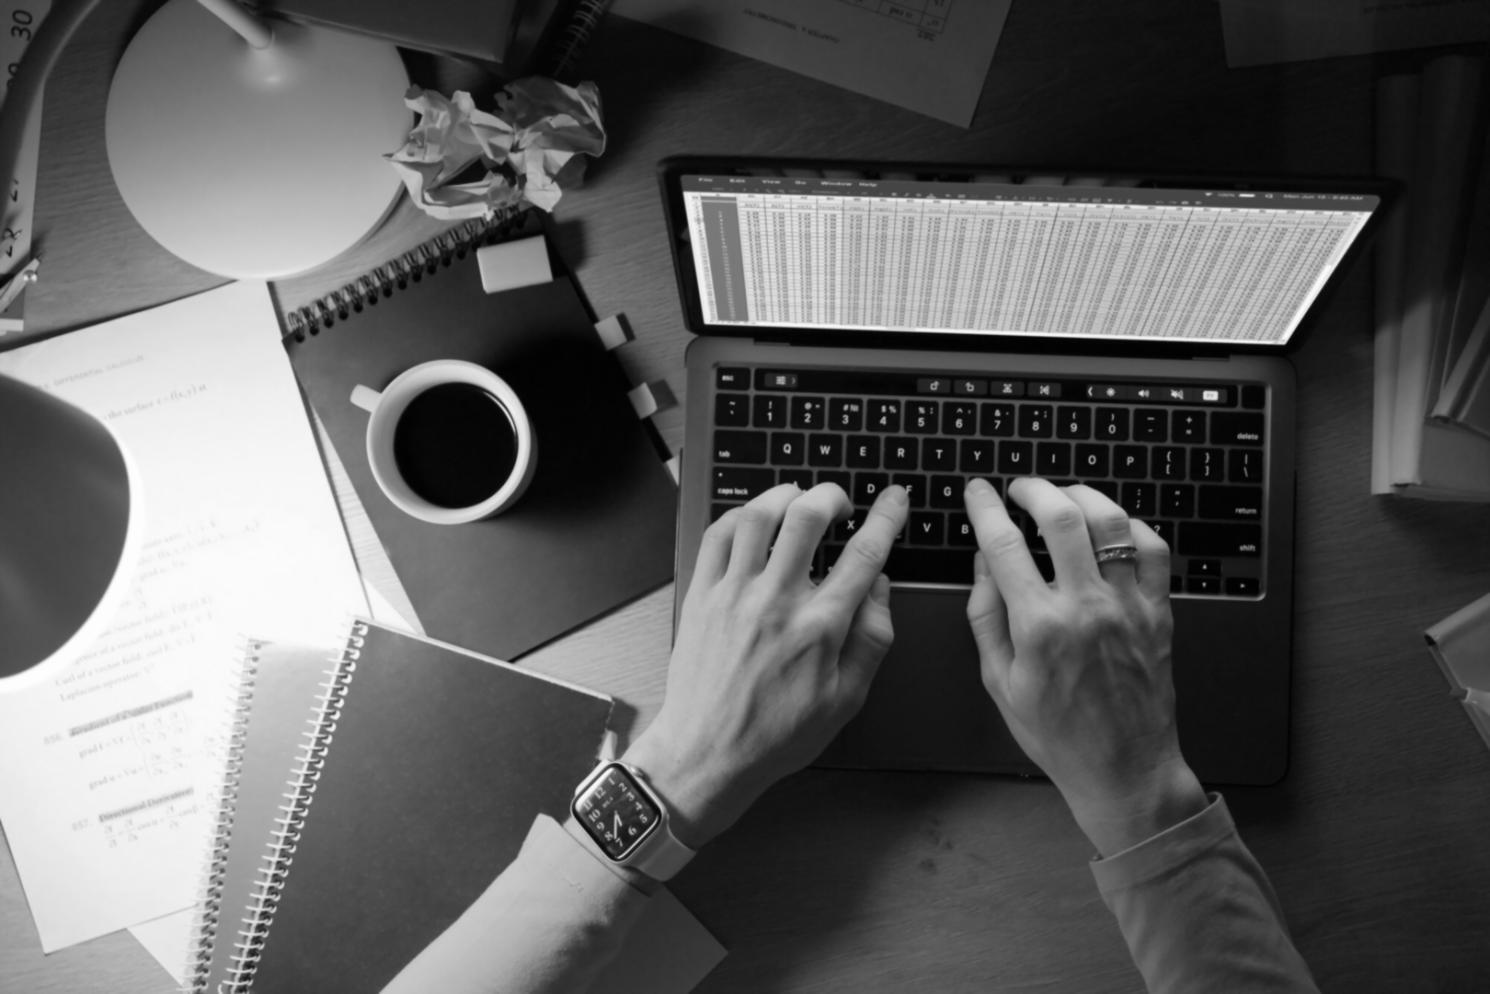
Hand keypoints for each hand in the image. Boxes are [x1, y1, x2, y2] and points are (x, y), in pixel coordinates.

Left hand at [623, 483, 907, 848]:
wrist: (707, 754)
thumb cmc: (778, 734)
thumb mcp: (847, 699)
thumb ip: (872, 638)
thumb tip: (880, 587)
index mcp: (819, 628)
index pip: (864, 554)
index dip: (886, 518)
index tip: (895, 500)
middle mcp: (776, 601)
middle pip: (807, 517)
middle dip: (831, 495)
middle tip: (840, 504)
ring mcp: (733, 594)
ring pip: (758, 515)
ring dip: (784, 496)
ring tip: (798, 502)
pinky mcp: (701, 596)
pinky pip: (718, 535)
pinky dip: (740, 515)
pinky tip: (754, 522)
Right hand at [963, 477, 1206, 856]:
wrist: (1124, 769)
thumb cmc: (1057, 734)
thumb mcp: (999, 682)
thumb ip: (985, 617)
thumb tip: (982, 564)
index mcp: (1038, 627)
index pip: (1004, 545)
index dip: (985, 508)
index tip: (977, 491)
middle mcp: (1085, 608)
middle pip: (1061, 518)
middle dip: (1034, 489)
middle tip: (1019, 488)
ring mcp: (1127, 607)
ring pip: (1111, 523)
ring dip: (1083, 496)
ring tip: (1064, 497)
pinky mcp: (1158, 613)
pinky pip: (1153, 549)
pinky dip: (1131, 526)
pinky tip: (1111, 528)